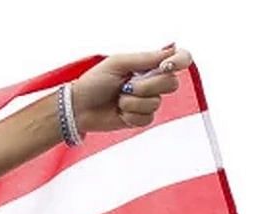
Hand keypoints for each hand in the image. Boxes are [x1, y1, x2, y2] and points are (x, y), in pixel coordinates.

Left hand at [72, 45, 192, 133]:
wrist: (78, 107)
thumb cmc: (94, 82)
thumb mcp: (118, 63)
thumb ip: (146, 58)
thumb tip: (172, 49)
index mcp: (149, 64)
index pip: (180, 59)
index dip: (179, 61)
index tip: (165, 66)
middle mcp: (152, 81)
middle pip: (171, 83)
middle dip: (147, 86)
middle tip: (127, 86)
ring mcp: (147, 100)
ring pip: (157, 102)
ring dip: (133, 102)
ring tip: (118, 99)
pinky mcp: (141, 118)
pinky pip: (148, 118)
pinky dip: (131, 115)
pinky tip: (119, 111)